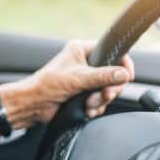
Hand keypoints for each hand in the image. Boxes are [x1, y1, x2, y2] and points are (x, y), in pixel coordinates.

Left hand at [1, 40, 134, 125]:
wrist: (33, 105)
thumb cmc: (46, 85)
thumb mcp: (78, 78)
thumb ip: (103, 76)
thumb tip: (124, 74)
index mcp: (81, 50)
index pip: (112, 51)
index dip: (122, 64)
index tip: (127, 76)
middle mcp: (85, 63)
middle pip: (113, 74)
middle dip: (110, 88)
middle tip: (105, 95)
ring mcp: (85, 79)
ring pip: (107, 89)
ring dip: (100, 100)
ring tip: (89, 104)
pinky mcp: (83, 94)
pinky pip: (100, 100)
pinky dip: (96, 107)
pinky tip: (87, 110)